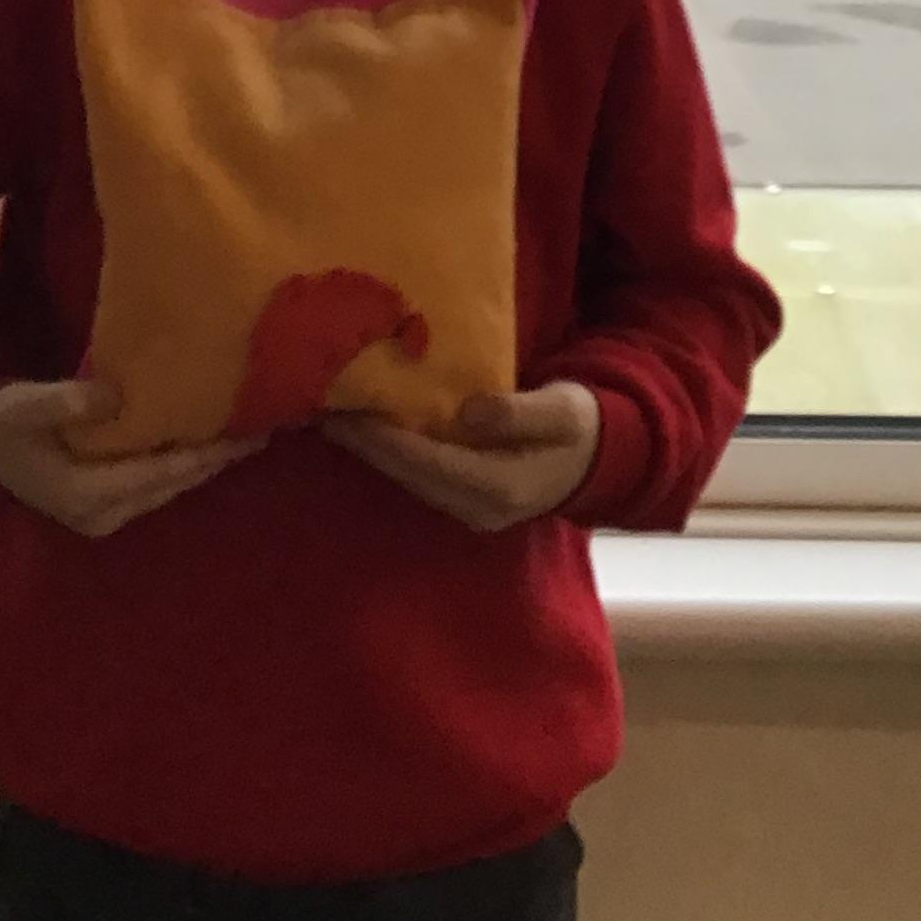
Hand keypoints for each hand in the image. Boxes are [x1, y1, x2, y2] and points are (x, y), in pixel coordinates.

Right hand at [0, 378, 263, 538]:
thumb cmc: (6, 425)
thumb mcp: (24, 407)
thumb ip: (62, 403)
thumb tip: (108, 396)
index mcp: (84, 493)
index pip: (157, 472)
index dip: (203, 451)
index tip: (242, 429)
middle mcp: (102, 515)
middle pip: (173, 483)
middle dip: (217, 456)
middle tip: (265, 426)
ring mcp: (109, 517)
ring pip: (171, 487)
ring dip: (208, 462)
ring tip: (251, 431)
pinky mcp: (113, 509)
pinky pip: (160, 486)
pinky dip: (188, 464)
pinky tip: (214, 442)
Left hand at [321, 382, 600, 531]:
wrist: (597, 459)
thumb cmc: (578, 426)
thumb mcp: (561, 412)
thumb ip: (519, 413)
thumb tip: (470, 411)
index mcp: (501, 487)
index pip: (430, 463)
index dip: (387, 440)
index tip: (349, 415)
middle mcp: (479, 508)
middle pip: (410, 476)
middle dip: (367, 446)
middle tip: (323, 410)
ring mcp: (470, 509)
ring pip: (410, 480)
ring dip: (374, 452)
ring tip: (337, 417)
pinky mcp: (465, 499)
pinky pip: (420, 477)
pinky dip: (392, 454)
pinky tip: (369, 430)